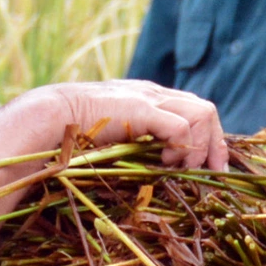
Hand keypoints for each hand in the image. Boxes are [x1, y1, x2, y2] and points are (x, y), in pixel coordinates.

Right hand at [39, 80, 228, 171]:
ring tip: (180, 167)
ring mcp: (149, 98)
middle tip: (212, 172)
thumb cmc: (73, 133)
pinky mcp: (142, 109)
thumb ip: (134, 140)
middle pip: (207, 109)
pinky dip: (183, 147)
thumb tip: (153, 166)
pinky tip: (164, 163)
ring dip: (201, 146)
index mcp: (148, 98)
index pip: (195, 109)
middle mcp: (154, 93)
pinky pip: (183, 127)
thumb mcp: (113, 135)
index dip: (210, 138)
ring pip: (203, 113)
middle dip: (216, 144)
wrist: (49, 118)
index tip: (211, 167)